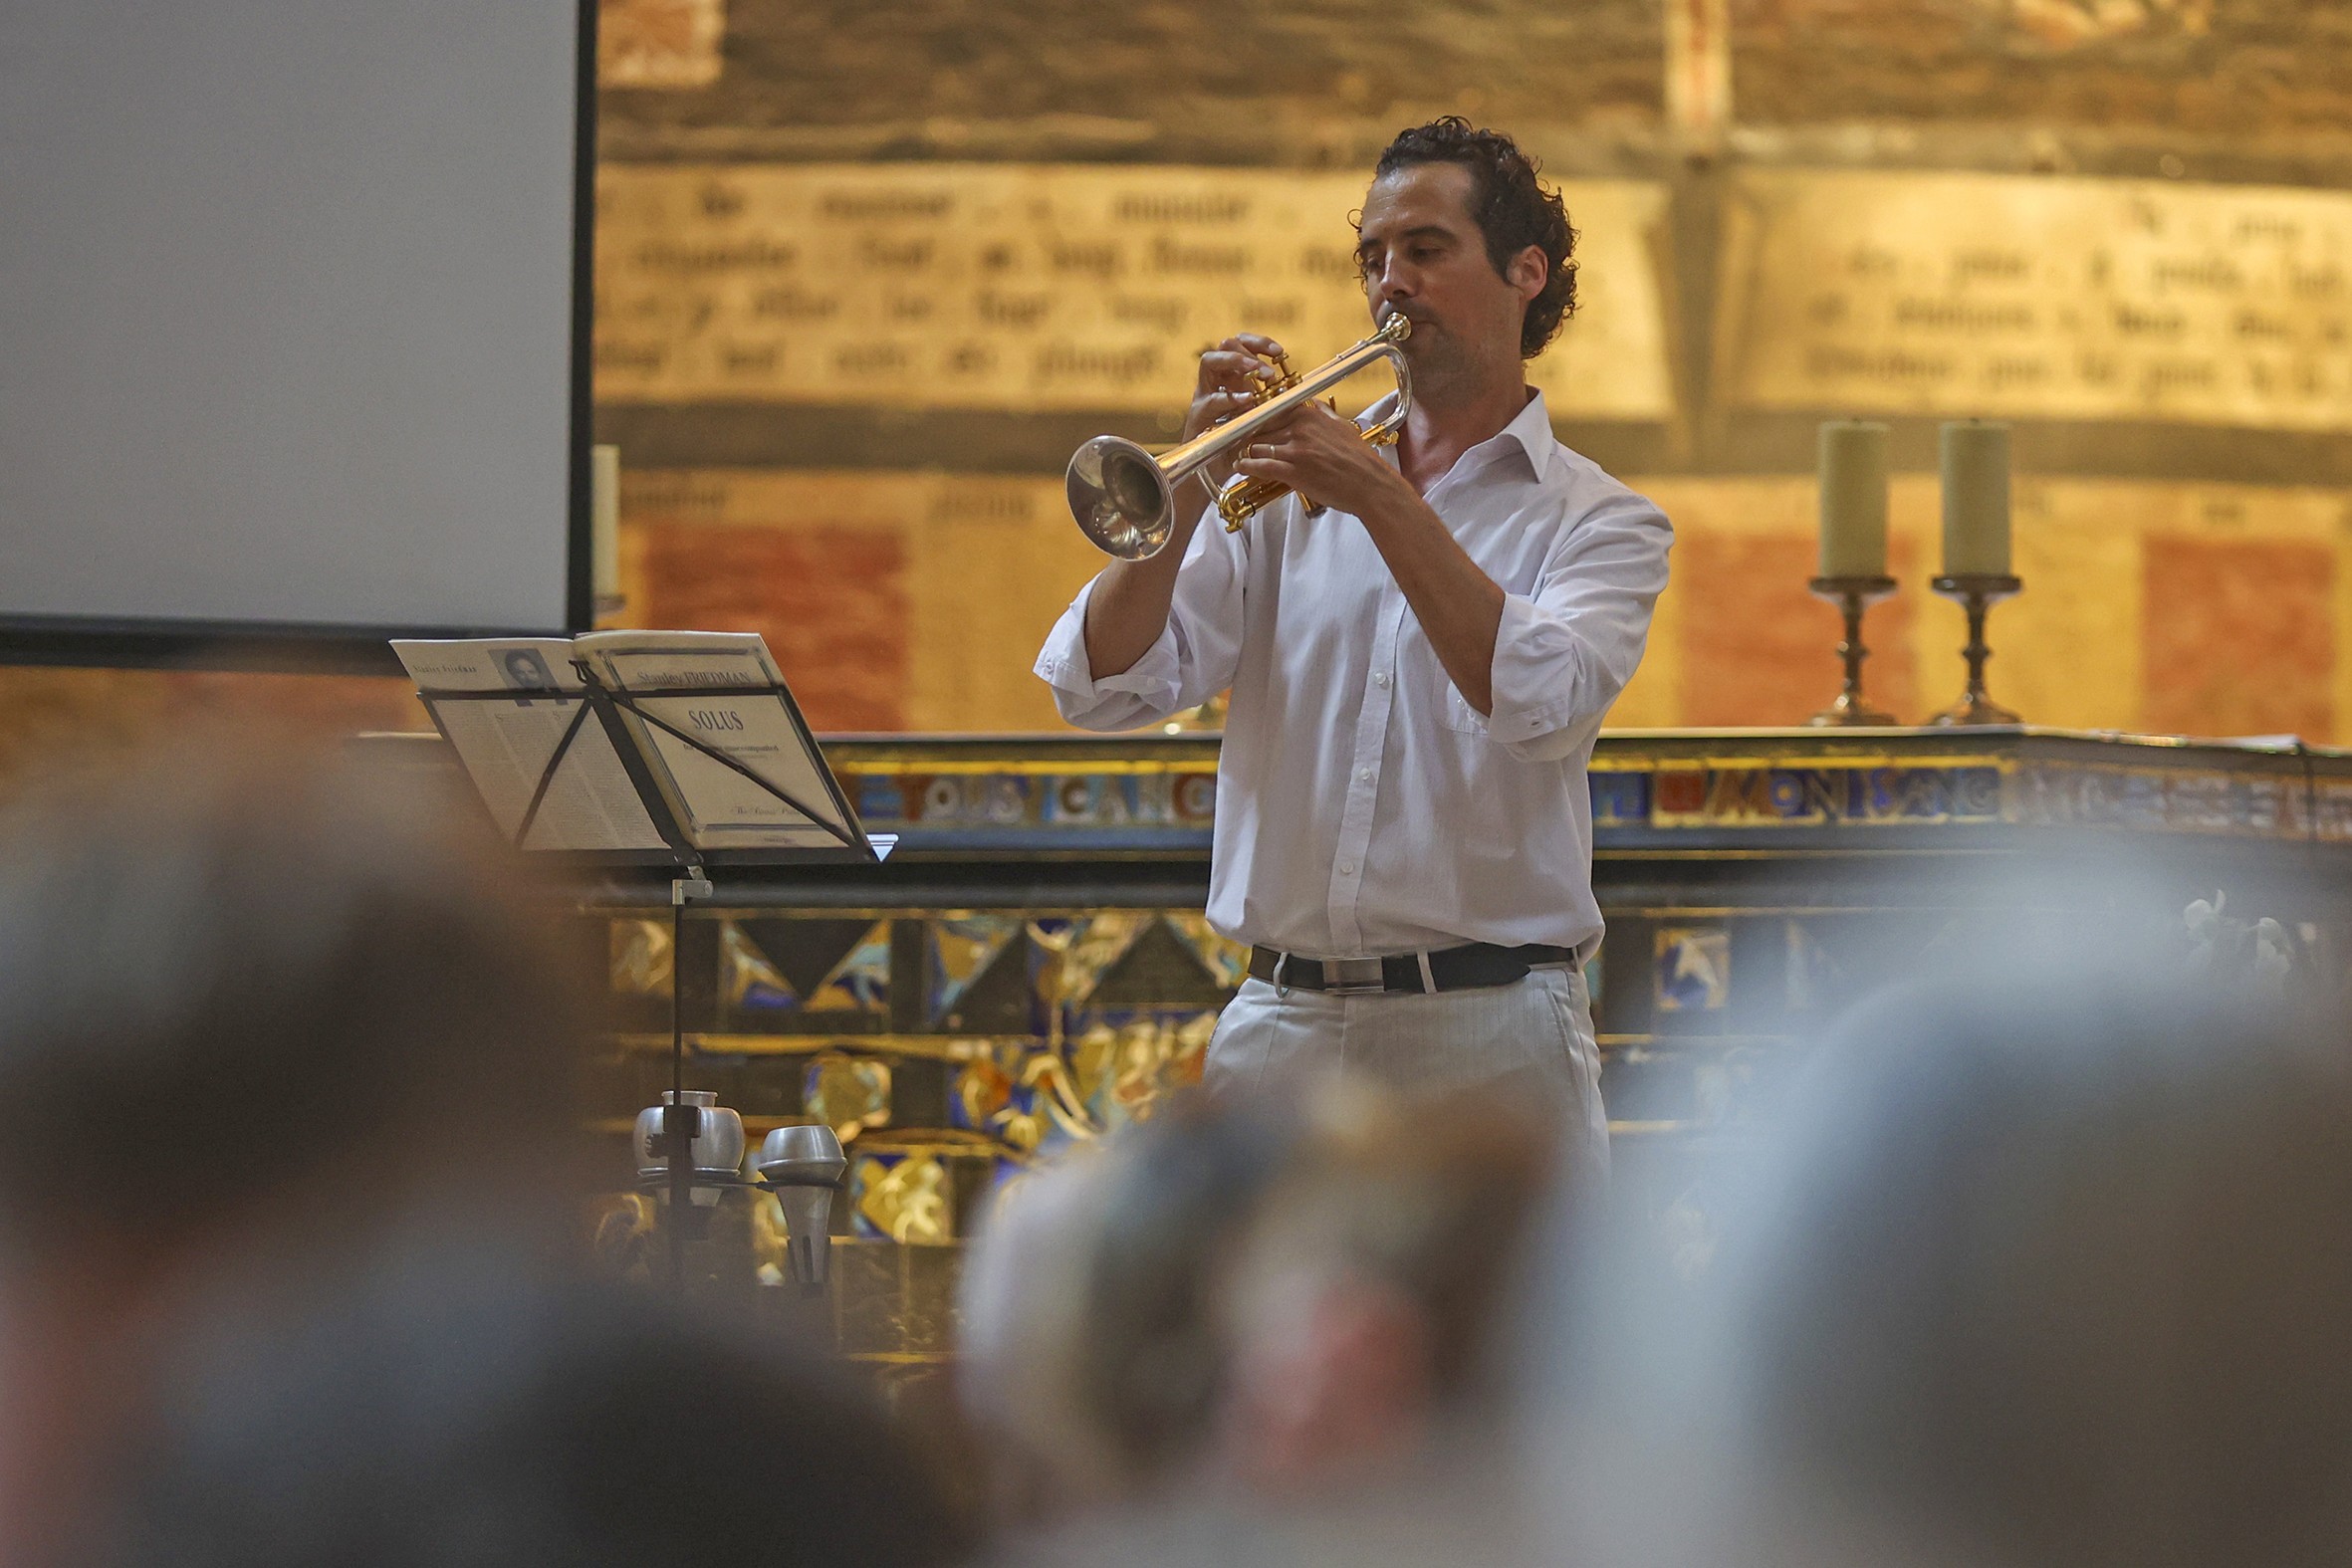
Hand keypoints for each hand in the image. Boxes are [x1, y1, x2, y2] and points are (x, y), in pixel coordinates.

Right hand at [1184, 333, 1286, 488]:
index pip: (1242, 344)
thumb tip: (1297, 389)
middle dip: (1249, 351)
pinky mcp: (1198, 415)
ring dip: (1236, 362)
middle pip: (1225, 345)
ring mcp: (1204, 395)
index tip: (1279, 353)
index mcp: (1232, 377)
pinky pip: (1211, 399)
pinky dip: (1230, 398)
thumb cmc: (1240, 443)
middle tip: (1268, 371)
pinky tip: (1247, 402)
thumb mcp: (1259, 416)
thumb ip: (1272, 401)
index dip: (1260, 343)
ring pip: (1209, 361)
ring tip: (1257, 374)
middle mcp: (1215, 381)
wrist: (1214, 471)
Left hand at [1228, 399, 1409, 522]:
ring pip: (1256, 446)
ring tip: (1238, 456)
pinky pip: (1260, 466)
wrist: (1370, 484)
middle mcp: (1299, 427)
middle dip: (1248, 436)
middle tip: (1236, 443)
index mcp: (1309, 413)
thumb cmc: (1358, 459)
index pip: (1271, 410)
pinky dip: (1246, 467)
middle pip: (1259, 428)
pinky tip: (1240, 468)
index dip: (1256, 419)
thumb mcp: (1341, 426)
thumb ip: (1322, 413)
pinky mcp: (1293, 471)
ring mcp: (1295, 449)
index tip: (1248, 425)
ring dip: (1246, 453)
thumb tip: (1312, 405)